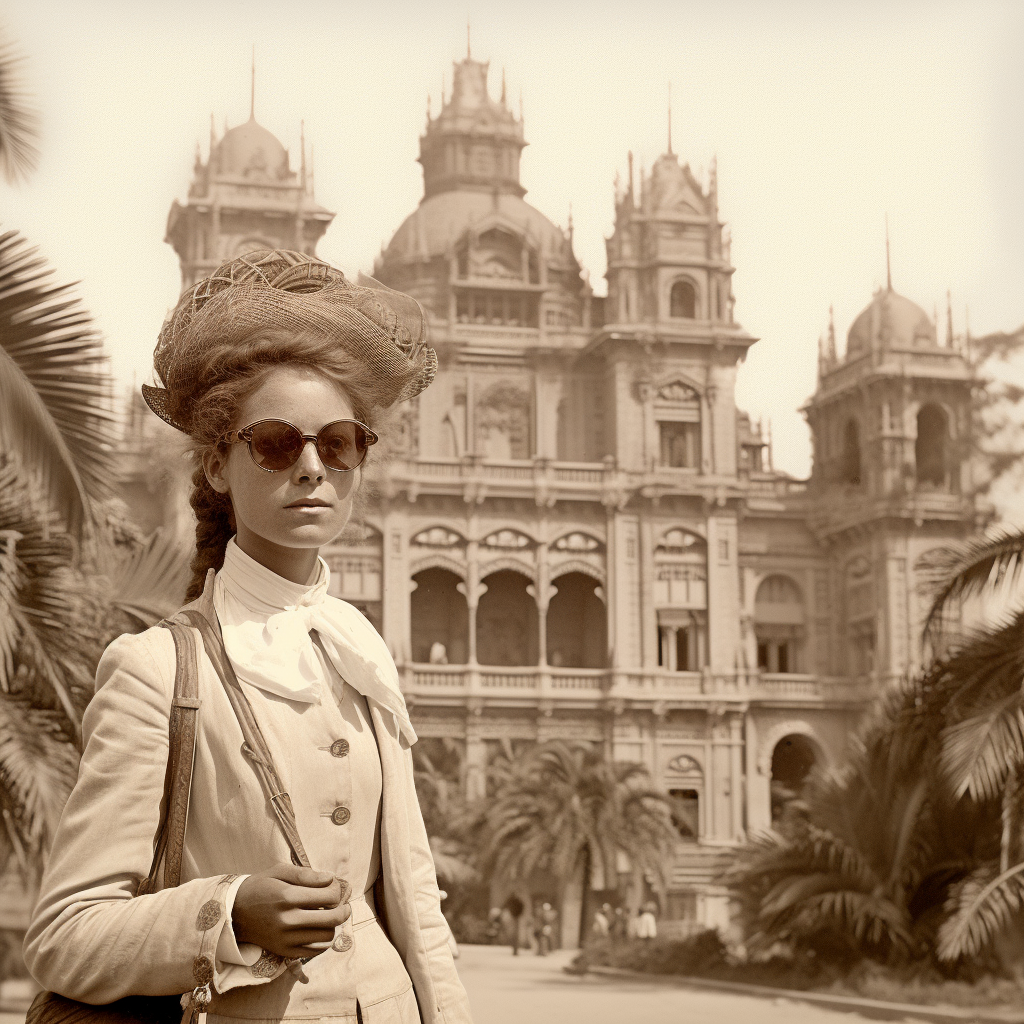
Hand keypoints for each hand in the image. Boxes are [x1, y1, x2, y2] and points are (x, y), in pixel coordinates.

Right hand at [232, 864, 350, 959]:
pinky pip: (314, 950)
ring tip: (328, 916)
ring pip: (327, 936)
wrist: (234, 913)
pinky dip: (322, 940)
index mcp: (288, 896)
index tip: (333, 886)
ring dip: (333, 925)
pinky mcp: (284, 951)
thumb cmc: (259, 887)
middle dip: (343, 909)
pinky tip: (318, 929)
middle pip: (332, 918)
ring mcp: (286, 938)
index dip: (336, 889)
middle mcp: (288, 920)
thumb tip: (330, 879)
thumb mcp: (279, 871)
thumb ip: (306, 874)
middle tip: (343, 904)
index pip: (329, 895)